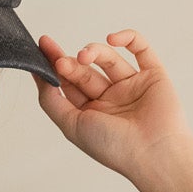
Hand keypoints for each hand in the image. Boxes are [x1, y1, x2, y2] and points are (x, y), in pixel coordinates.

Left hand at [32, 29, 192, 179]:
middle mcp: (110, 99)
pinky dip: (129, 38)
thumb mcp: (71, 126)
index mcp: (90, 113)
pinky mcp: (153, 75)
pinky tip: (112, 39)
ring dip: (94, 52)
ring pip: (109, 58)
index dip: (55, 64)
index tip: (43, 46)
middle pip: (85, 70)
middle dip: (72, 63)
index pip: (69, 83)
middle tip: (61, 60)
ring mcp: (131, 86)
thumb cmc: (113, 146)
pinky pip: (141, 49)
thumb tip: (39, 76)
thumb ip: (51, 102)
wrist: (152, 153)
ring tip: (85, 56)